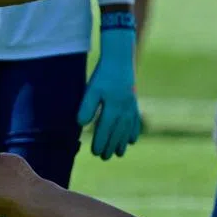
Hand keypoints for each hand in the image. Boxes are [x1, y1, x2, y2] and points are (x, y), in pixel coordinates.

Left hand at [78, 27, 141, 158]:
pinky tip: (133, 140)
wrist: (120, 59)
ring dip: (123, 142)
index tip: (95, 152)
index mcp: (112, 107)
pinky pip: (135, 120)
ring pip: (127, 129)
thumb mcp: (91, 90)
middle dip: (111, 146)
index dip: (101, 142)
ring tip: (120, 154)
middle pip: (117, 132)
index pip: (105, 129)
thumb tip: (81, 124)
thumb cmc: (102, 75)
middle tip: (105, 157)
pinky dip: (134, 131)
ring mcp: (131, 106)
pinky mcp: (134, 102)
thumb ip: (87, 107)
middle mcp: (124, 109)